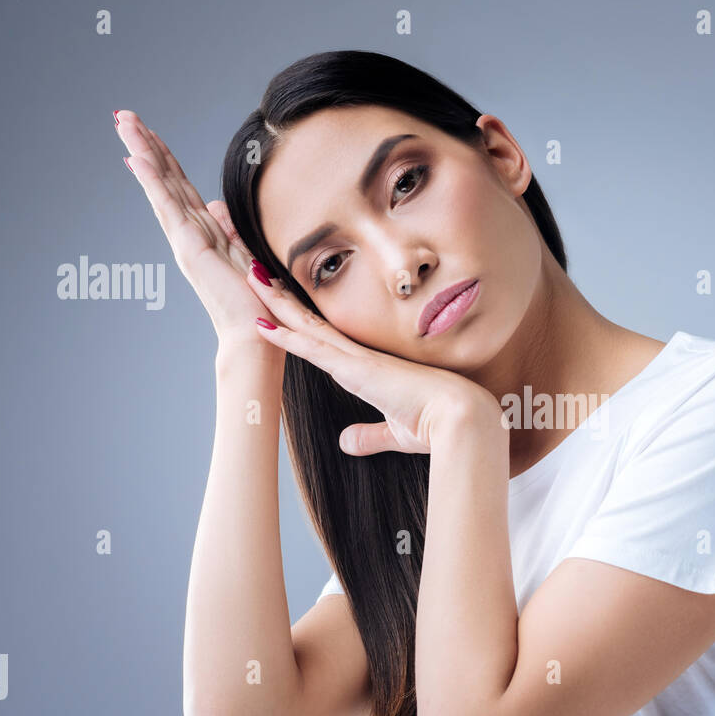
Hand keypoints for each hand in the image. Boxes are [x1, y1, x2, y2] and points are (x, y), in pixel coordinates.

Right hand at [113, 110, 278, 351]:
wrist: (254, 335)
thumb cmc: (253, 304)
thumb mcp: (243, 256)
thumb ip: (228, 230)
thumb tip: (217, 205)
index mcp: (203, 234)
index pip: (180, 187)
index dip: (164, 158)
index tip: (148, 132)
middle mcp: (188, 235)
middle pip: (164, 180)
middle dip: (145, 146)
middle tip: (123, 116)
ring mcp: (185, 240)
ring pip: (160, 187)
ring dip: (142, 152)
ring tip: (123, 123)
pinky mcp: (189, 248)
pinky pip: (168, 207)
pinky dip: (152, 182)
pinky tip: (137, 158)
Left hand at [244, 273, 500, 454]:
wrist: (462, 418)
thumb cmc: (438, 424)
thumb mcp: (395, 433)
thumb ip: (369, 435)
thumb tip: (346, 443)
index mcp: (370, 368)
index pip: (326, 340)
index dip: (301, 322)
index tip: (279, 304)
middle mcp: (360, 357)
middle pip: (312, 322)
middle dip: (284, 299)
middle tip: (257, 272)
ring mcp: (358, 359)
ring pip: (308, 325)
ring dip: (277, 303)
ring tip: (252, 277)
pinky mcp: (357, 369)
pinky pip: (313, 348)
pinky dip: (286, 337)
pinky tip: (262, 325)